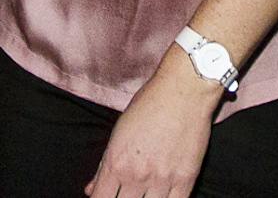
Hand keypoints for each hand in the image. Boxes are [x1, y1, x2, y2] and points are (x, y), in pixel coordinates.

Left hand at [86, 59, 217, 197]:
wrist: (183, 90)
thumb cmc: (149, 104)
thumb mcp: (118, 132)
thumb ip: (104, 166)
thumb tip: (91, 190)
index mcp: (116, 162)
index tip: (104, 197)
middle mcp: (137, 175)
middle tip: (125, 193)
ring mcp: (162, 179)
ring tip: (142, 194)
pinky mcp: (186, 179)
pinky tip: (160, 197)